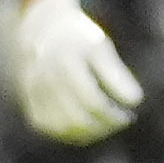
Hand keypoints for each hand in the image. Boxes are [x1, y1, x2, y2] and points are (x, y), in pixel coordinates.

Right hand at [10, 0, 143, 146]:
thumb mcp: (100, 47)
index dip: (113, 114)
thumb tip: (135, 101)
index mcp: (66, 63)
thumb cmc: (78, 39)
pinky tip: (88, 126)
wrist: (40, 29)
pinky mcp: (29, 100)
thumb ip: (116, 74)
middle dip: (104, 126)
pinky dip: (69, 132)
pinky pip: (47, 126)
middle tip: (122, 121)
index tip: (129, 115)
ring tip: (107, 125)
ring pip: (62, 127)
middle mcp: (46, 79)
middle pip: (77, 118)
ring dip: (88, 133)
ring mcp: (33, 92)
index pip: (93, 101)